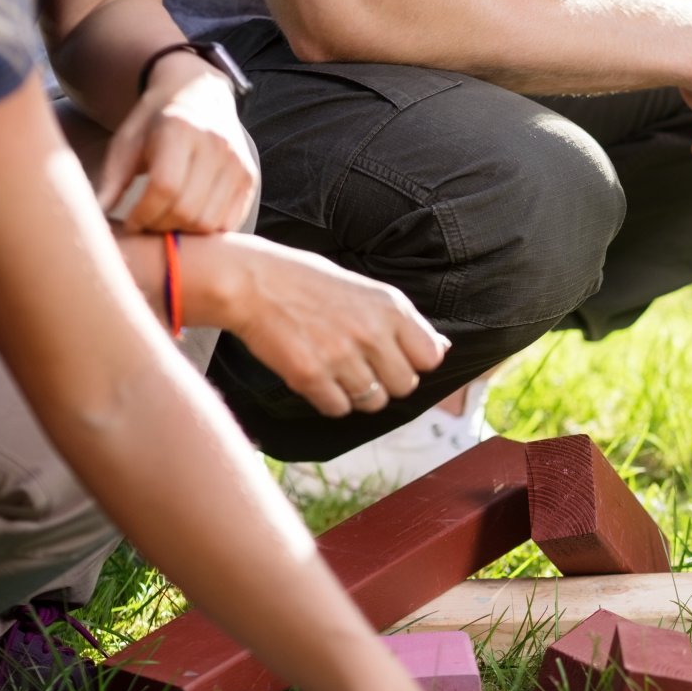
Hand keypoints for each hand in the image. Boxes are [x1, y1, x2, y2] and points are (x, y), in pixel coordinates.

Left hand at [97, 61, 257, 233]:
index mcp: (180, 129)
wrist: (199, 96)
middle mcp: (216, 145)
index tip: (130, 223)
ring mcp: (238, 163)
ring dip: (183, 232)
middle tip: (146, 226)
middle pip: (188, 209)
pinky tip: (187, 220)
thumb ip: (113, 179)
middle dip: (161, 227)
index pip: (165, 187)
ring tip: (165, 223)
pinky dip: (205, 231)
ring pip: (209, 222)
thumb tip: (96, 219)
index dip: (144, 214)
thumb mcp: (127, 141)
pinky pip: (228, 222)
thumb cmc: (155, 122)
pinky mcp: (250, 179)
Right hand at [204, 235, 448, 416]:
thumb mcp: (365, 291)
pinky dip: (329, 400)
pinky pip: (339, 409)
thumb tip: (443, 349)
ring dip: (358, 394)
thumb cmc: (307, 282)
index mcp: (390, 307)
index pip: (430, 357)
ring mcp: (341, 355)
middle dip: (386, 382)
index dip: (414, 362)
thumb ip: (402, 322)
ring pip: (373, 402)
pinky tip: (317, 377)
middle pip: (405, 386)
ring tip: (337, 370)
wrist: (249, 281)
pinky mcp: (310, 376)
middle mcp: (371, 332)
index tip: (393, 356)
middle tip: (362, 366)